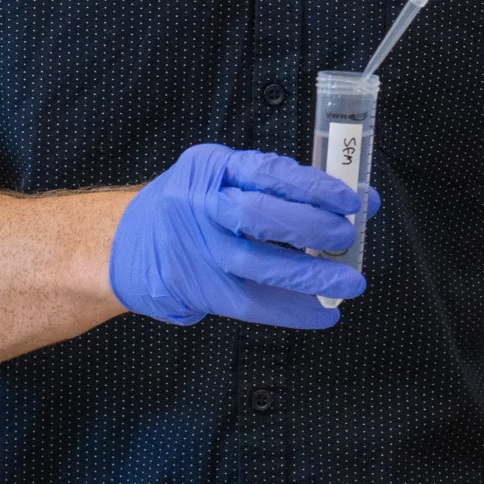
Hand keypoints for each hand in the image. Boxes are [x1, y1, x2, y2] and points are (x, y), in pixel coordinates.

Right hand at [109, 144, 372, 329]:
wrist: (131, 243)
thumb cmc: (193, 205)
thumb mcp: (220, 176)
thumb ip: (274, 184)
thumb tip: (350, 201)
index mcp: (210, 168)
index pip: (268, 173)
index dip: (315, 188)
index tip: (352, 200)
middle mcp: (198, 207)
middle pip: (260, 217)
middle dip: (314, 227)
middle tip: (348, 236)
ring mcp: (197, 251)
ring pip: (259, 265)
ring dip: (312, 277)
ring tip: (349, 282)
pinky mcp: (199, 289)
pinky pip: (252, 303)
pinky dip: (293, 310)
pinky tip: (323, 314)